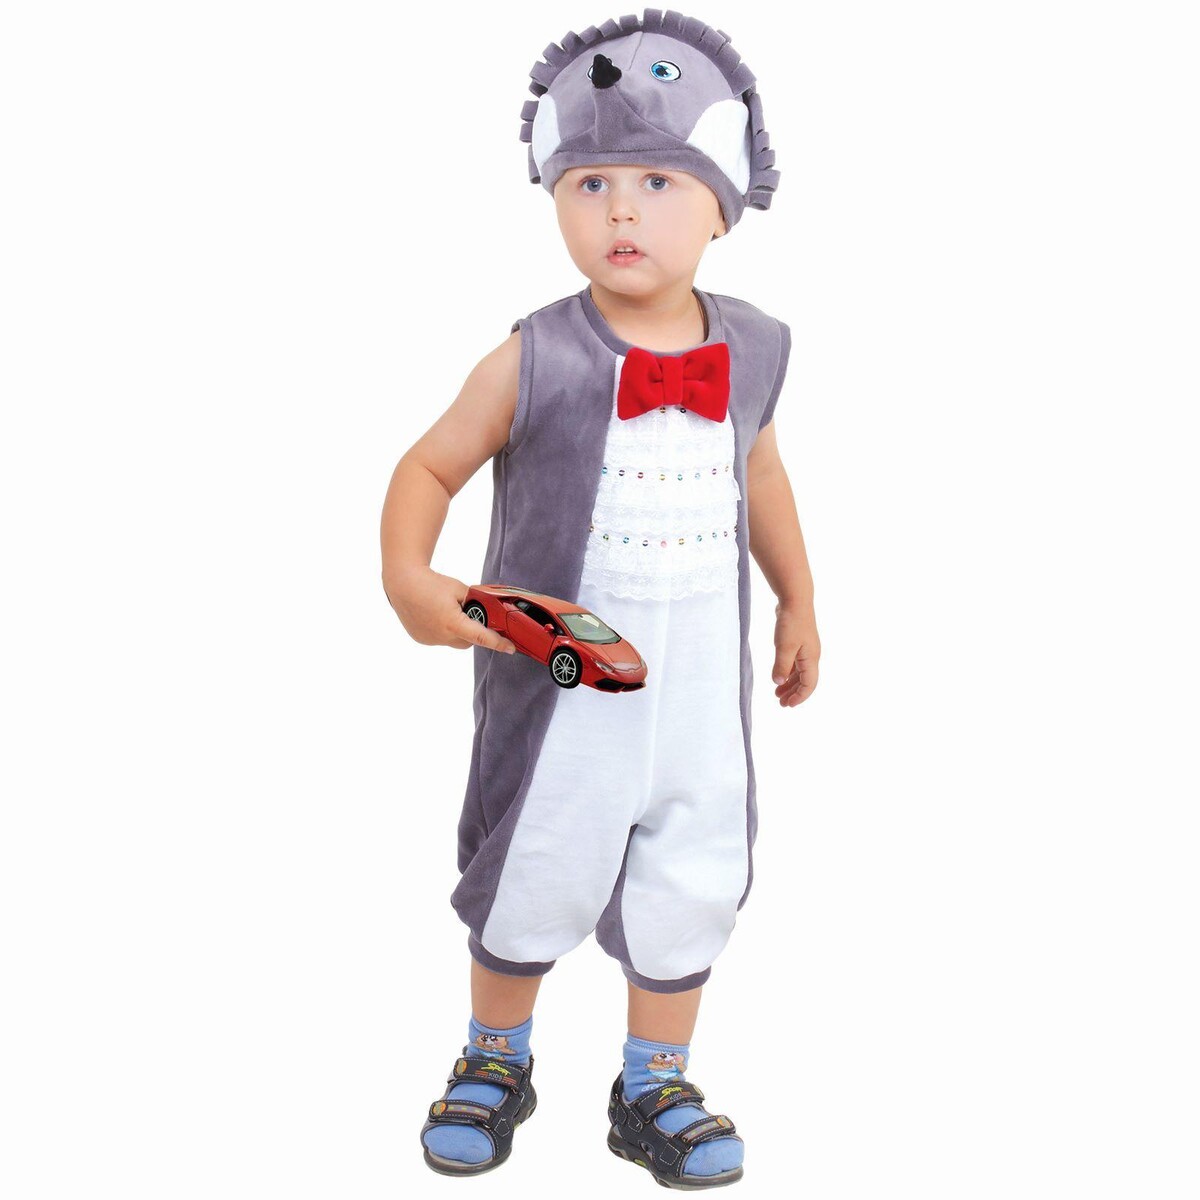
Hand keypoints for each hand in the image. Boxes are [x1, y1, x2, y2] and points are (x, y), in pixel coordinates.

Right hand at [384, 566, 515, 655]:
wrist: (402, 583)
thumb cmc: (432, 583)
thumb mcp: (460, 589)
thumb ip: (475, 602)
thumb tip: (487, 611)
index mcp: (453, 623)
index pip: (481, 637)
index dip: (498, 643)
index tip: (510, 648)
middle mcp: (441, 636)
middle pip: (468, 640)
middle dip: (474, 631)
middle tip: (473, 616)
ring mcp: (430, 640)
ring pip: (455, 641)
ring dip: (459, 632)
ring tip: (451, 613)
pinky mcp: (422, 639)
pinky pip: (441, 639)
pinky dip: (444, 632)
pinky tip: (437, 617)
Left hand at [771, 602, 819, 706]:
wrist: (795, 600)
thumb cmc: (791, 623)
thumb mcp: (784, 647)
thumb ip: (781, 666)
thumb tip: (778, 683)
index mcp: (811, 659)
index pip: (809, 685)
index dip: (799, 697)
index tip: (788, 705)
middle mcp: (811, 656)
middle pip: (804, 681)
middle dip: (794, 693)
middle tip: (781, 704)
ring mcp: (806, 649)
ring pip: (799, 672)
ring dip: (789, 684)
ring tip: (777, 693)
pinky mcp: (799, 642)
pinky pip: (795, 663)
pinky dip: (788, 672)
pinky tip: (779, 676)